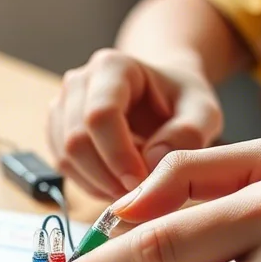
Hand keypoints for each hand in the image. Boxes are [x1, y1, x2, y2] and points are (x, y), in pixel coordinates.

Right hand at [47, 49, 222, 199]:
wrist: (162, 97)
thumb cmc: (181, 100)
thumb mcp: (203, 112)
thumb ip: (187, 134)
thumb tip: (150, 162)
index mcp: (113, 67)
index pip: (100, 115)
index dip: (118, 156)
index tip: (143, 183)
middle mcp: (78, 82)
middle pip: (76, 140)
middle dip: (108, 176)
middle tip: (141, 194)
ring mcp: (62, 106)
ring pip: (65, 157)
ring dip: (98, 183)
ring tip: (133, 188)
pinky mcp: (57, 132)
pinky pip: (63, 167)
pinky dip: (89, 184)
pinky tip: (117, 183)